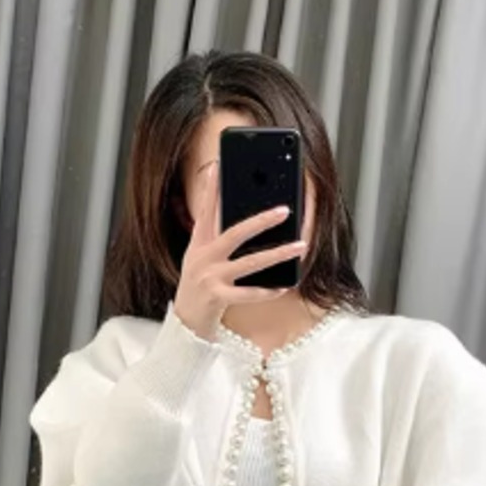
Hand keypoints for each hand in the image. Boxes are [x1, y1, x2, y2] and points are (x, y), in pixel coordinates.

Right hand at [173, 161, 308, 340]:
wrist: (185, 321)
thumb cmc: (201, 284)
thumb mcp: (202, 256)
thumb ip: (217, 236)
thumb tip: (242, 214)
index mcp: (200, 243)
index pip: (207, 210)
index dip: (212, 188)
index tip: (219, 165)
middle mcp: (203, 257)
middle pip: (235, 233)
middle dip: (261, 220)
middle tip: (285, 209)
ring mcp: (210, 278)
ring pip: (249, 262)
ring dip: (278, 253)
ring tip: (300, 245)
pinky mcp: (217, 298)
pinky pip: (248, 294)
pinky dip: (267, 290)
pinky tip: (284, 285)